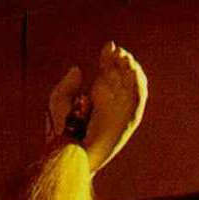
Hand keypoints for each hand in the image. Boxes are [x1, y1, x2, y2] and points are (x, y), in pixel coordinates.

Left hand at [48, 42, 147, 172]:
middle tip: (116, 51)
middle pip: (123, 73)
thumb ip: (66, 85)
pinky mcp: (128, 120)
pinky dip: (139, 84)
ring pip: (135, 84)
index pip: (109, 69)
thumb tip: (77, 69)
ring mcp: (121, 109)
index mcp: (98, 94)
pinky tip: (133, 71)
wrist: (71, 154)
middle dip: (122, 59)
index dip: (110, 56)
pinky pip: (139, 100)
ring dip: (133, 69)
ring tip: (124, 58)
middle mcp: (112, 100)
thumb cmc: (62, 132)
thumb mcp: (59, 102)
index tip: (109, 46)